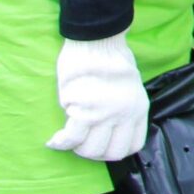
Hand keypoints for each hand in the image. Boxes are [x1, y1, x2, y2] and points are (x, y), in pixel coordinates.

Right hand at [47, 33, 147, 160]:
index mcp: (138, 108)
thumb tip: (110, 125)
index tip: (101, 145)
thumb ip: (124, 106)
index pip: (133, 145)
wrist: (97, 40)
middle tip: (82, 143)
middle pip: (111, 153)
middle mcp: (125, 114)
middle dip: (94, 153)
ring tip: (69, 138)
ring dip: (76, 148)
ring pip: (90, 150)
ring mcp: (105, 114)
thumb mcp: (130, 85)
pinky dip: (61, 142)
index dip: (114, 150)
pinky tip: (55, 140)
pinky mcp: (83, 110)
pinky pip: (71, 139)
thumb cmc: (110, 57)